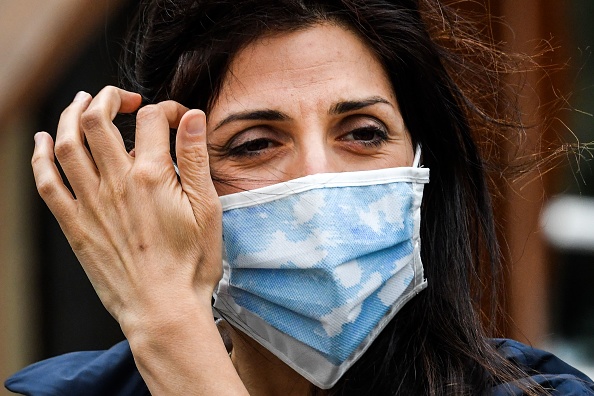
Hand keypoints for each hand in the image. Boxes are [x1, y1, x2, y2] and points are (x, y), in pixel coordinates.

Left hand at [31, 87, 222, 333]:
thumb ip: (196, 159)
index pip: (152, 119)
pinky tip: (44, 141)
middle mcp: (116, 183)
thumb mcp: (208, 210)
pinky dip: (40, 157)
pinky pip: (47, 183)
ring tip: (82, 103)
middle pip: (97, 119)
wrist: (163, 309)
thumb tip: (191, 116)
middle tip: (121, 99)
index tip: (175, 118)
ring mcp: (91, 204)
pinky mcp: (75, 225)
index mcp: (154, 176)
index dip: (165, 108)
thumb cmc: (192, 263)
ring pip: (67, 144)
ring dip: (71, 115)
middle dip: (107, 98)